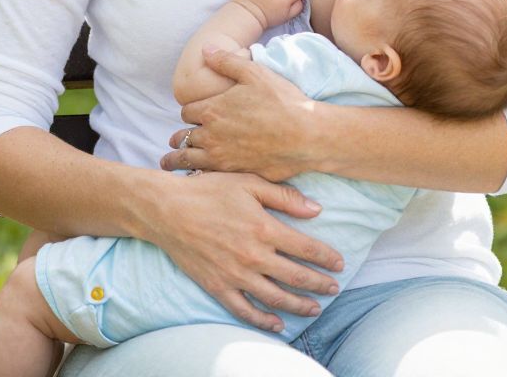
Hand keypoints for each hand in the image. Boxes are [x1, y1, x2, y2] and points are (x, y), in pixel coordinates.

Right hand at [141, 170, 342, 331]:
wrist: (167, 210)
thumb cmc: (208, 191)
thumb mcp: (247, 183)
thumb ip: (283, 197)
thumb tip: (316, 210)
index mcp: (264, 228)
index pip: (307, 249)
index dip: (327, 258)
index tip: (339, 263)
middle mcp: (254, 256)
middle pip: (297, 277)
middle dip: (319, 284)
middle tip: (333, 288)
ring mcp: (235, 275)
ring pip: (276, 298)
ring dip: (299, 306)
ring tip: (314, 309)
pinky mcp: (218, 286)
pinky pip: (245, 310)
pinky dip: (263, 320)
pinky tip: (277, 324)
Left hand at [161, 49, 320, 182]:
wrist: (307, 136)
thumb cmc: (282, 102)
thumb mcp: (254, 73)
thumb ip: (226, 61)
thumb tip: (205, 50)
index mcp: (211, 110)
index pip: (186, 113)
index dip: (191, 112)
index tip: (196, 115)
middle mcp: (211, 136)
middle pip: (183, 138)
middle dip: (181, 136)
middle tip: (178, 140)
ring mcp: (222, 158)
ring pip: (189, 160)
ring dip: (180, 158)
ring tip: (171, 161)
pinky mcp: (235, 173)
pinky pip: (208, 176)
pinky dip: (200, 175)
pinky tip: (200, 175)